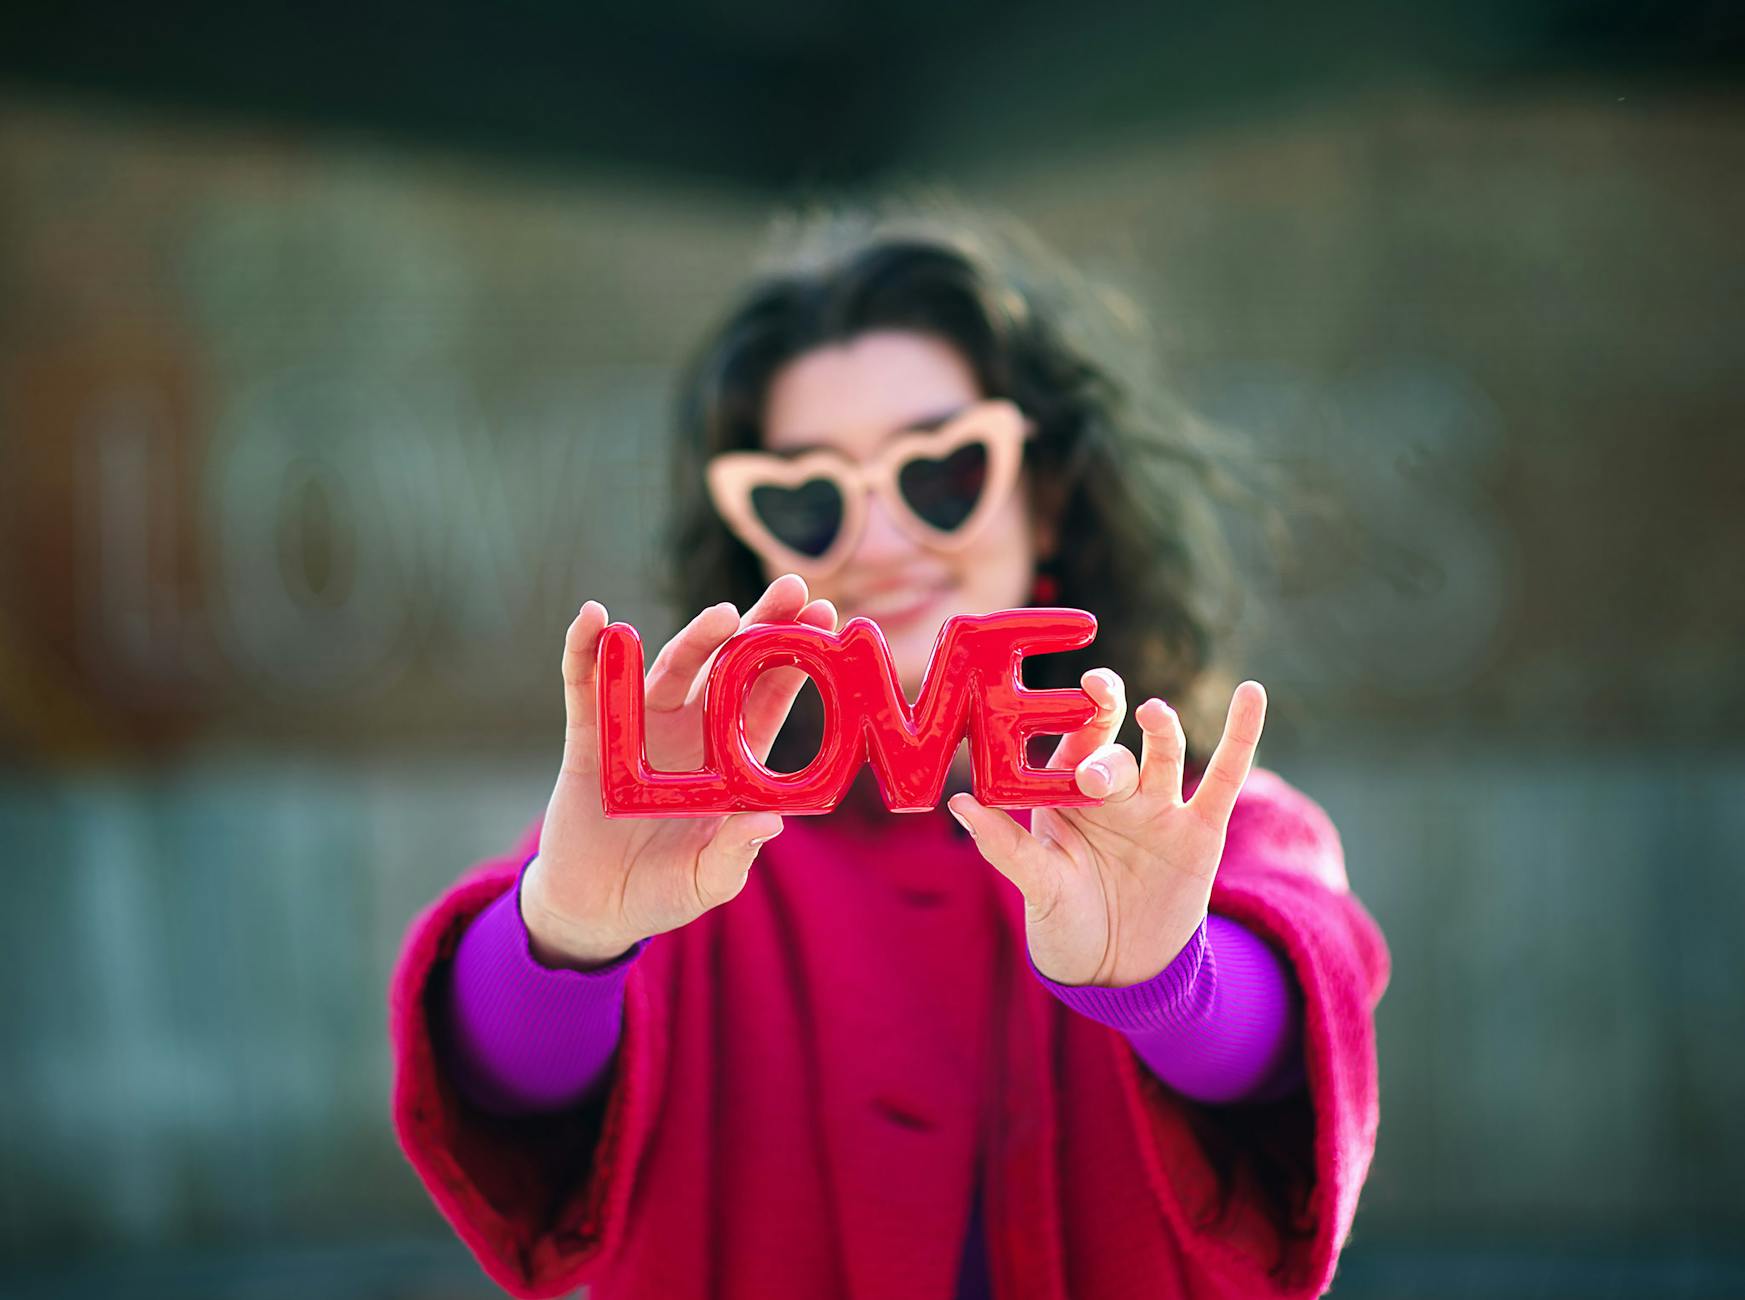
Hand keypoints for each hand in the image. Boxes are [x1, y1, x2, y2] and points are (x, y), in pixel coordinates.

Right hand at [522, 575, 835, 968]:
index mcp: (729, 758)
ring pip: (669, 669)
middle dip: (758, 625)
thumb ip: (733, 854)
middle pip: (727, 666)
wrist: (596, 910)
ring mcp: (639, 729)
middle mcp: (690, 731)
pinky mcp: (589, 739)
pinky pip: (586, 686)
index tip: (823, 615)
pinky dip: (586, 651)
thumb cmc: (663, 891)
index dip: (794, 658)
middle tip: (790, 587)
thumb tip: (770, 822)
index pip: (768, 696)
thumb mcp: (705, 882)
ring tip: (721, 615)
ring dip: (694, 638)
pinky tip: (594, 619)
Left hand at [948, 673, 1266, 987]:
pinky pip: (1225, 776)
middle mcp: (1111, 793)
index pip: (1069, 747)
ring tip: (1151, 714)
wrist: (1121, 971)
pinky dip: (1241, 735)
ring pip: (1162, 754)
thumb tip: (958, 802)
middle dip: (1103, 754)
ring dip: (1159, 729)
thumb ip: (1004, 845)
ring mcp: (1158, 807)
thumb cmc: (1066, 924)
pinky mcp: (1202, 829)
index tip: (1075, 695)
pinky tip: (1252, 694)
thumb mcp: (1037, 887)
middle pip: (1112, 754)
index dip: (1074, 721)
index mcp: (1065, 796)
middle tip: (1092, 773)